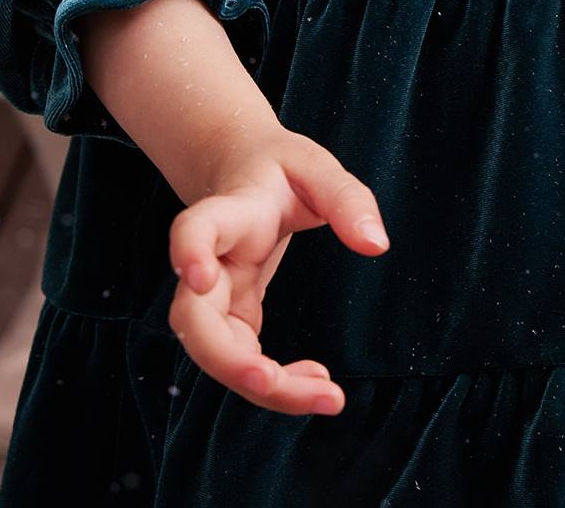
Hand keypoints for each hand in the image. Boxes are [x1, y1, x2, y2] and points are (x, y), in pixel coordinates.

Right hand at [168, 131, 388, 413]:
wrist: (244, 170)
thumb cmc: (280, 169)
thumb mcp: (318, 167)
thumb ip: (347, 199)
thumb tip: (376, 245)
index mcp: (230, 212)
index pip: (195, 228)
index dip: (188, 250)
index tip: (197, 275)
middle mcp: (212, 259)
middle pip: (194, 317)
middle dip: (226, 359)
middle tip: (272, 381)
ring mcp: (216, 293)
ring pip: (215, 352)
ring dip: (261, 385)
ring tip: (325, 395)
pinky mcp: (232, 315)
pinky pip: (241, 360)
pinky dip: (275, 384)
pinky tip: (317, 384)